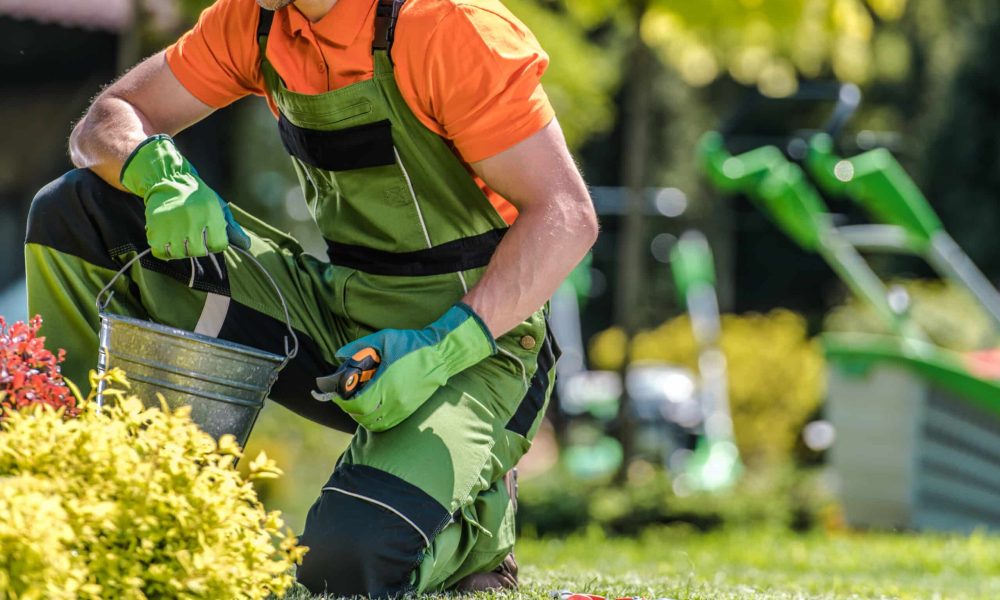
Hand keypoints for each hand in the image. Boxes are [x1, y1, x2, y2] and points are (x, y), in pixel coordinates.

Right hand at [121, 135, 250, 259]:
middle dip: (197, 247)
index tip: (208, 236)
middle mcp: (192, 218)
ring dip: (180, 250)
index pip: (218, 245)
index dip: (214, 244)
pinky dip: (163, 250)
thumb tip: (246, 246)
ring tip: (179, 236)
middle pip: (199, 251)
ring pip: (180, 253)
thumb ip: (232, 228)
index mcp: (211, 213)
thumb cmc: (198, 197)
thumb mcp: (218, 207)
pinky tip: (167, 239)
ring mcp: (172, 223)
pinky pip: (161, 251)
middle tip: (192, 236)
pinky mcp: (155, 226)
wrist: (168, 179)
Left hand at [313, 303, 496, 430]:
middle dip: (350, 410)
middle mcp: (394, 400)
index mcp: (386, 383)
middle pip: (364, 417)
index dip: (344, 403)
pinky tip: (372, 408)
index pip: (358, 404)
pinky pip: (388, 423)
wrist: (440, 354)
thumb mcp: (384, 339)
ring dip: (362, 417)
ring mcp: (403, 407)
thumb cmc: (412, 344)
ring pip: (375, 424)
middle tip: (345, 400)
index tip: (337, 395)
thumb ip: (359, 347)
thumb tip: (340, 354)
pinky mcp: (410, 410)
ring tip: (358, 405)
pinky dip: (375, 420)